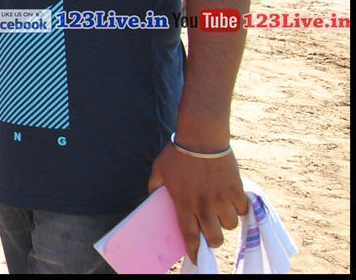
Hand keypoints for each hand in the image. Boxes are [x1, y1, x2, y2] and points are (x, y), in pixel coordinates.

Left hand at [148, 141, 247, 264]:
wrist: (201, 137)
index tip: (196, 258)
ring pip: (230, 226)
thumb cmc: (177, 153)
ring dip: (225, 222)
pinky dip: (238, 208)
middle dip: (213, 240)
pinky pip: (242, 210)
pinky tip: (232, 201)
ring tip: (220, 213)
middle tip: (211, 232)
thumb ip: (155, 185)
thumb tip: (153, 195)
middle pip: (215, 237)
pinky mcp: (236, 190)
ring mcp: (221, 199)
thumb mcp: (159, 169)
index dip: (194, 250)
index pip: (190, 234)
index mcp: (184, 203)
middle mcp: (204, 205)